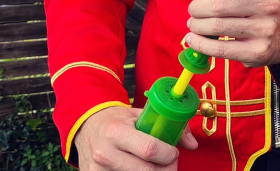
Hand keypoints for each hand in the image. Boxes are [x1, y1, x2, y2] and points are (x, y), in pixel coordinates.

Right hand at [75, 105, 196, 170]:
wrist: (87, 127)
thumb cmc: (117, 121)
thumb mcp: (140, 115)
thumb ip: (168, 126)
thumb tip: (192, 144)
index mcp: (116, 131)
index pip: (149, 150)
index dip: (168, 154)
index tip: (173, 152)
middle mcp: (105, 152)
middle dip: (165, 169)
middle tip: (169, 163)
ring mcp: (98, 170)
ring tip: (155, 165)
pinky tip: (141, 168)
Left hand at [186, 0, 279, 67]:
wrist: (279, 40)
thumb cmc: (257, 9)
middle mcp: (268, 8)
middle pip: (219, 5)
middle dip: (198, 8)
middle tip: (193, 10)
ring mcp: (263, 31)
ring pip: (216, 26)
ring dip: (196, 25)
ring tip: (193, 24)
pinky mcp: (256, 52)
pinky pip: (219, 48)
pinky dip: (200, 44)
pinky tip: (193, 40)